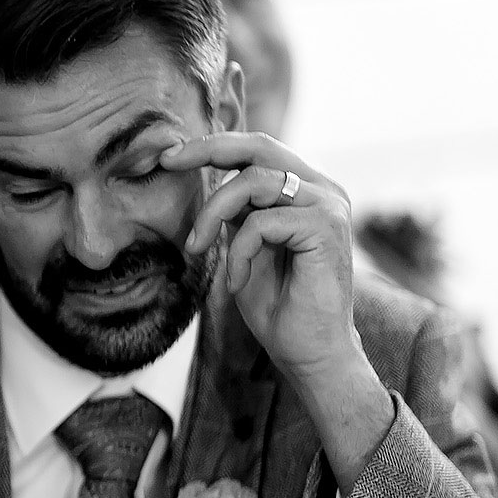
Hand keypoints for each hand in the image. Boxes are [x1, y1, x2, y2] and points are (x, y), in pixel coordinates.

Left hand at [161, 132, 361, 380]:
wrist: (309, 351)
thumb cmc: (277, 305)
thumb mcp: (246, 245)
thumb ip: (236, 211)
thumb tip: (206, 175)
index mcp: (306, 189)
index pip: (258, 150)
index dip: (213, 146)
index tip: (171, 155)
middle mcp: (323, 189)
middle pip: (259, 147)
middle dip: (207, 150)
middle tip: (168, 162)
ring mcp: (329, 205)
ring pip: (252, 183)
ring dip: (212, 214)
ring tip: (197, 248)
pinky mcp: (327, 227)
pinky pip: (261, 222)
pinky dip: (238, 252)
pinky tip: (236, 282)